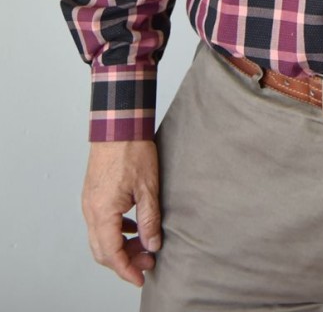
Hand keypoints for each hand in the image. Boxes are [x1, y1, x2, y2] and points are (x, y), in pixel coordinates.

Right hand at [81, 140, 161, 286]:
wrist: (118, 124)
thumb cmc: (132, 150)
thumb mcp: (148, 187)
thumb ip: (149, 220)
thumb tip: (152, 244)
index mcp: (103, 212)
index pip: (111, 254)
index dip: (126, 270)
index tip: (141, 278)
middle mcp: (91, 210)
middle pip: (102, 250)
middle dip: (125, 261)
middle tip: (148, 261)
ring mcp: (89, 202)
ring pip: (100, 237)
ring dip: (120, 247)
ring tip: (145, 245)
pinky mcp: (93, 194)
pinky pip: (100, 223)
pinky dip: (116, 232)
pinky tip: (134, 226)